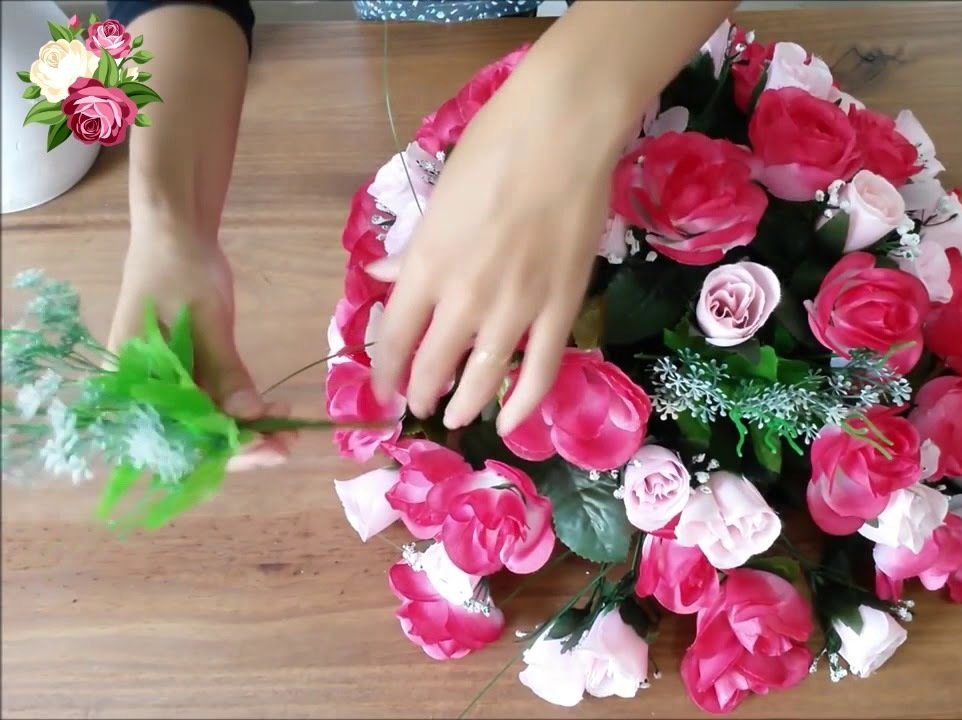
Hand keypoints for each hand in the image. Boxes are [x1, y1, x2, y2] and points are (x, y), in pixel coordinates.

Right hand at [107, 226, 295, 470]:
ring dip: (246, 432)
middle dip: (242, 446)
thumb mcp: (206, 320)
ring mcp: (162, 386)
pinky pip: (210, 406)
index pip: (177, 436)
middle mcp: (141, 393)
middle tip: (289, 443)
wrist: (174, 235)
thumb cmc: (181, 270)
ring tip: (289, 430)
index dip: (224, 450)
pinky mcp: (183, 377)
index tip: (268, 449)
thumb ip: (224, 372)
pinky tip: (272, 413)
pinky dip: (241, 413)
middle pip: (192, 439)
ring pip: (205, 426)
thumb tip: (248, 418)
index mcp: (131, 382)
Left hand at [370, 66, 629, 434]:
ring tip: (456, 416)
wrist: (562, 133)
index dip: (385, 372)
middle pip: (433, 365)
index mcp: (426, 265)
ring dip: (464, 403)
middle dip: (421, 392)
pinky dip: (524, 403)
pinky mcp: (561, 308)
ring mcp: (515, 308)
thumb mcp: (439, 197)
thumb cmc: (494, 147)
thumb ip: (414, 247)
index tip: (384, 388)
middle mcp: (464, 297)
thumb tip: (383, 274)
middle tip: (421, 403)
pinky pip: (540, 370)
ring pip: (483, 377)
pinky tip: (511, 423)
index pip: (395, 337)